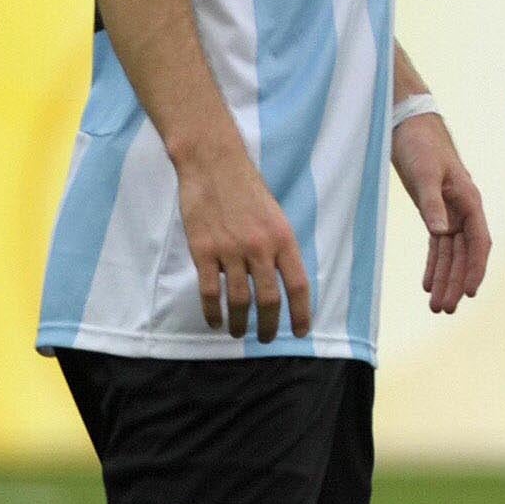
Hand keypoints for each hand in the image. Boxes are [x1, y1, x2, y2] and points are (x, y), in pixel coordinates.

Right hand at [175, 148, 312, 339]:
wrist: (214, 165)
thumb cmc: (246, 190)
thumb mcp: (275, 217)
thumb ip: (279, 248)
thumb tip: (281, 280)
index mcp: (284, 239)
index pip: (298, 285)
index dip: (301, 313)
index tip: (300, 332)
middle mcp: (260, 248)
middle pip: (269, 299)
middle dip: (269, 325)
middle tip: (266, 338)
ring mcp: (231, 250)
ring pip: (239, 299)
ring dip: (240, 323)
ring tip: (239, 333)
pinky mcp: (204, 250)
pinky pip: (210, 291)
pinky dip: (212, 311)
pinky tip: (215, 321)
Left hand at [393, 113, 491, 313]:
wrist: (408, 123)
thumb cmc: (420, 144)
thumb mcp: (423, 173)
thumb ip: (432, 203)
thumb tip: (440, 232)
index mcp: (470, 201)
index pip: (478, 243)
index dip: (475, 268)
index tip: (470, 292)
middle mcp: (464, 210)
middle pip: (464, 254)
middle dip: (456, 282)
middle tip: (445, 309)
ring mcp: (450, 212)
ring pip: (450, 253)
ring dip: (445, 278)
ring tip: (437, 306)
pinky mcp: (435, 211)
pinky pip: (437, 245)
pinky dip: (434, 264)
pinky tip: (428, 283)